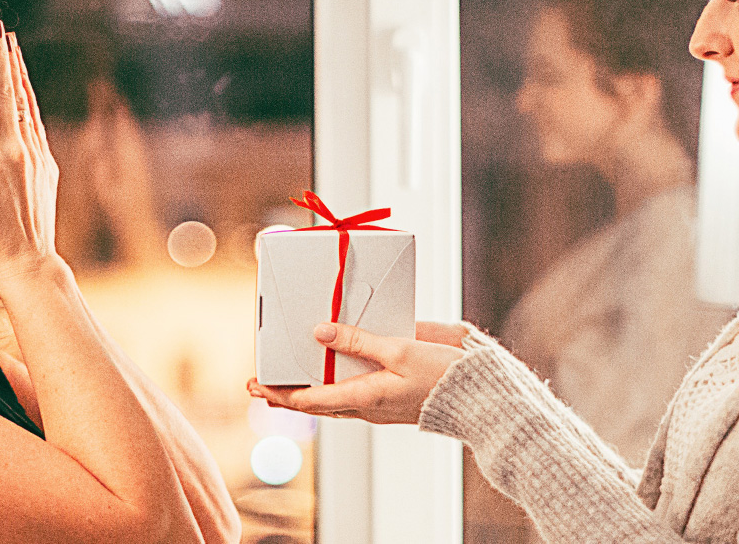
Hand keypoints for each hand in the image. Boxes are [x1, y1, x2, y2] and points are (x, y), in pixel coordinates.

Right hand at [0, 26, 64, 284]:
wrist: (27, 264)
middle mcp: (17, 150)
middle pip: (7, 92)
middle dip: (1, 56)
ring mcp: (36, 155)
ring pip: (25, 103)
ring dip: (16, 71)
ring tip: (11, 42)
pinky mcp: (47, 164)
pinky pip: (34, 121)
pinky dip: (27, 98)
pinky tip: (22, 84)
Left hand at [245, 322, 465, 424]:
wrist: (481, 399)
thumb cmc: (443, 376)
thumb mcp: (400, 350)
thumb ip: (359, 341)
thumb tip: (320, 332)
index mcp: (366, 398)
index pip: (311, 401)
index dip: (281, 393)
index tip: (257, 384)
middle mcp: (367, 407)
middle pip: (317, 405)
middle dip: (286, 395)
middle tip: (257, 386)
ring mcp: (380, 407)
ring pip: (334, 402)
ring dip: (309, 392)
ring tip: (286, 381)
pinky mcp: (392, 400)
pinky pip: (355, 396)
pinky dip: (336, 385)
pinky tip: (331, 373)